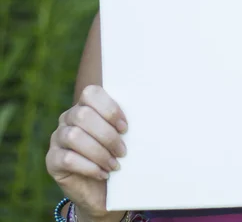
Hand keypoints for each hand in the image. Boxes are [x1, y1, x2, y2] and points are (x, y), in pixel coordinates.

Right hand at [46, 85, 128, 221]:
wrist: (101, 190)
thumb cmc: (115, 155)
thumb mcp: (121, 136)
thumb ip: (124, 122)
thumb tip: (146, 111)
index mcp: (85, 106)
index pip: (91, 93)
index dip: (109, 108)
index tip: (125, 127)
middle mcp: (67, 118)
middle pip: (83, 115)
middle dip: (107, 135)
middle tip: (123, 151)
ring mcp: (57, 138)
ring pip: (74, 136)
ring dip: (99, 152)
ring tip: (114, 165)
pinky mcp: (52, 161)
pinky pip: (68, 159)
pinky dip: (89, 167)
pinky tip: (103, 174)